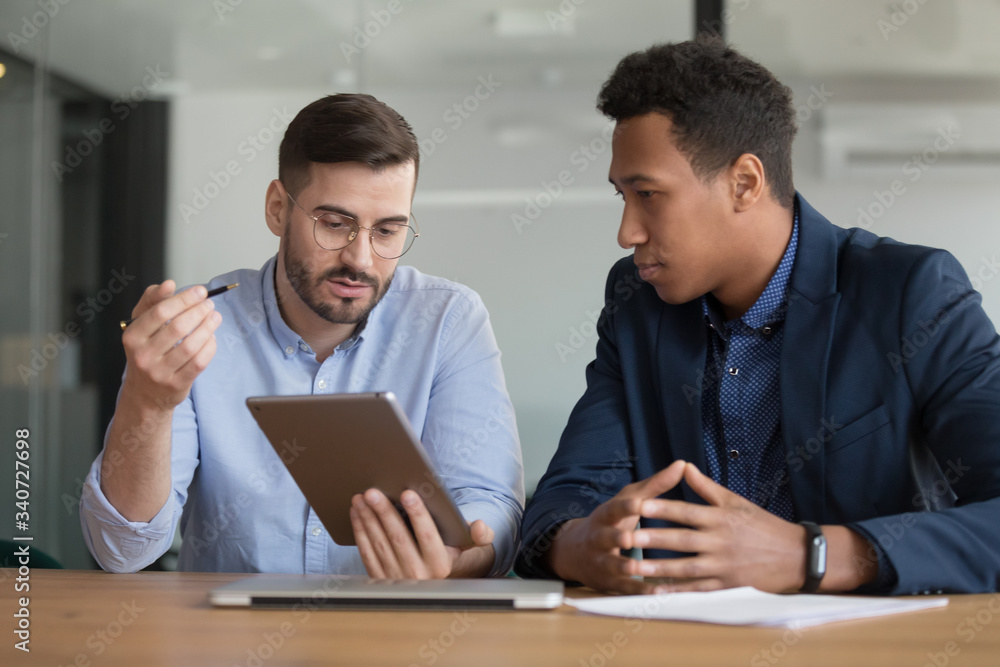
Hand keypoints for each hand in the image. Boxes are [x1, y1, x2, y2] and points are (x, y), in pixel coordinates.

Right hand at [121, 281, 221, 410]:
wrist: (145, 393)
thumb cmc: (146, 351)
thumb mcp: (141, 324)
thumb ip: (153, 301)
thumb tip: (168, 284)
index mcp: (132, 336)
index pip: (160, 312)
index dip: (184, 299)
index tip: (200, 291)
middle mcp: (143, 355)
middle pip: (178, 327)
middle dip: (199, 311)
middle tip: (210, 304)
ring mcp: (159, 372)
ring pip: (191, 345)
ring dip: (208, 328)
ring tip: (215, 317)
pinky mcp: (176, 384)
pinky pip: (199, 362)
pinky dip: (209, 347)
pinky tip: (212, 337)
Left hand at [350, 488, 495, 578]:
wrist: (443, 586)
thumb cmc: (458, 557)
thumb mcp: (475, 548)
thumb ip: (480, 535)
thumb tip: (479, 526)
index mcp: (441, 566)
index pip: (428, 536)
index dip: (418, 514)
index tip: (408, 493)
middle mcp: (417, 576)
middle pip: (398, 538)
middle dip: (384, 513)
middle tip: (373, 492)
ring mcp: (396, 579)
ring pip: (379, 545)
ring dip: (368, 519)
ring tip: (361, 498)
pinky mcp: (380, 580)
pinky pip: (367, 554)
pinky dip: (360, 532)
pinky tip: (357, 514)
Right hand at [546, 459, 687, 594]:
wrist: (577, 552)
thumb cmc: (613, 520)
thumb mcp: (628, 500)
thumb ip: (656, 485)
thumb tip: (682, 464)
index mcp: (606, 515)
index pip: (615, 509)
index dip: (625, 507)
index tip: (638, 503)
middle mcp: (599, 538)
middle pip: (607, 538)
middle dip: (617, 539)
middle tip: (630, 539)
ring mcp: (601, 561)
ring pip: (612, 565)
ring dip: (625, 568)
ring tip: (639, 569)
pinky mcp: (608, 582)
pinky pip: (624, 588)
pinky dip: (639, 591)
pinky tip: (657, 594)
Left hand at [633, 462, 806, 592]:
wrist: (794, 555)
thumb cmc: (762, 524)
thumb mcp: (736, 501)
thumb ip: (706, 487)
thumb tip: (683, 465)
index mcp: (720, 518)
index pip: (686, 512)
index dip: (662, 508)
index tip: (640, 505)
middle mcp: (720, 541)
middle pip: (681, 540)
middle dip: (653, 539)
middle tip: (628, 537)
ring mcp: (723, 565)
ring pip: (686, 567)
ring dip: (660, 568)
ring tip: (635, 567)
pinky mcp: (727, 585)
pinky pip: (698, 589)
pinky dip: (678, 591)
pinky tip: (659, 592)